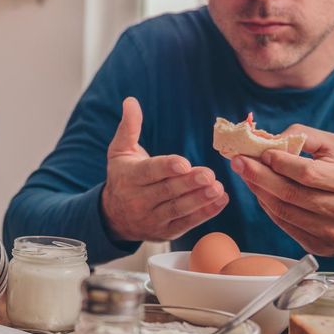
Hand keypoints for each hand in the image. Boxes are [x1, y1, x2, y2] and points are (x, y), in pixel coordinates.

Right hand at [100, 97, 227, 240]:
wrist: (113, 216)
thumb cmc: (122, 176)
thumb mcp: (120, 151)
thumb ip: (129, 127)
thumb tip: (131, 101)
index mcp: (129, 177)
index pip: (149, 172)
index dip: (167, 167)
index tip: (184, 163)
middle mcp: (138, 200)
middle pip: (167, 191)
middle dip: (189, 184)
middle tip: (209, 175)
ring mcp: (152, 218)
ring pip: (178, 209)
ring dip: (200, 200)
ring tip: (217, 188)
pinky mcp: (166, 231)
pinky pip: (187, 223)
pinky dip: (205, 213)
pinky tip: (220, 201)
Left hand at [230, 125, 333, 256]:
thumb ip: (305, 136)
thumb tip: (273, 139)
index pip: (308, 173)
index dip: (280, 162)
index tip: (260, 152)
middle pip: (291, 194)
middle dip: (259, 176)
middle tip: (238, 162)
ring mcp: (331, 232)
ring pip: (284, 211)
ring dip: (259, 192)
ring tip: (245, 175)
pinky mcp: (320, 246)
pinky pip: (285, 225)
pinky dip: (268, 208)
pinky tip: (260, 193)